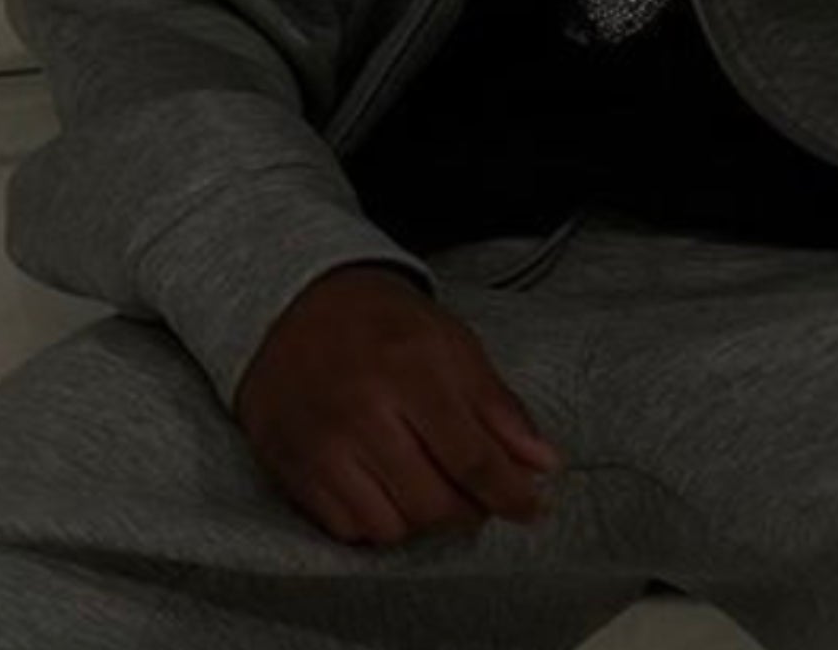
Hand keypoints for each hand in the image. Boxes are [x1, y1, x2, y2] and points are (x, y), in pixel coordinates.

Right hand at [232, 263, 564, 548]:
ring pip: (392, 527)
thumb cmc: (380, 322)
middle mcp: (364, 411)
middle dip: (468, 509)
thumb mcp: (452, 342)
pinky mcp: (294, 469)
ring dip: (422, 518)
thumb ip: (498, 406)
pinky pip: (348, 530)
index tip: (530, 506)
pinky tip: (385, 486)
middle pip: (433, 502)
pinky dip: (376, 520)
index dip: (510, 493)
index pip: (471, 457)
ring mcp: (324, 445)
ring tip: (429, 484)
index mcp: (412, 368)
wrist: (296, 308)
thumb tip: (542, 463)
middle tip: (476, 492)